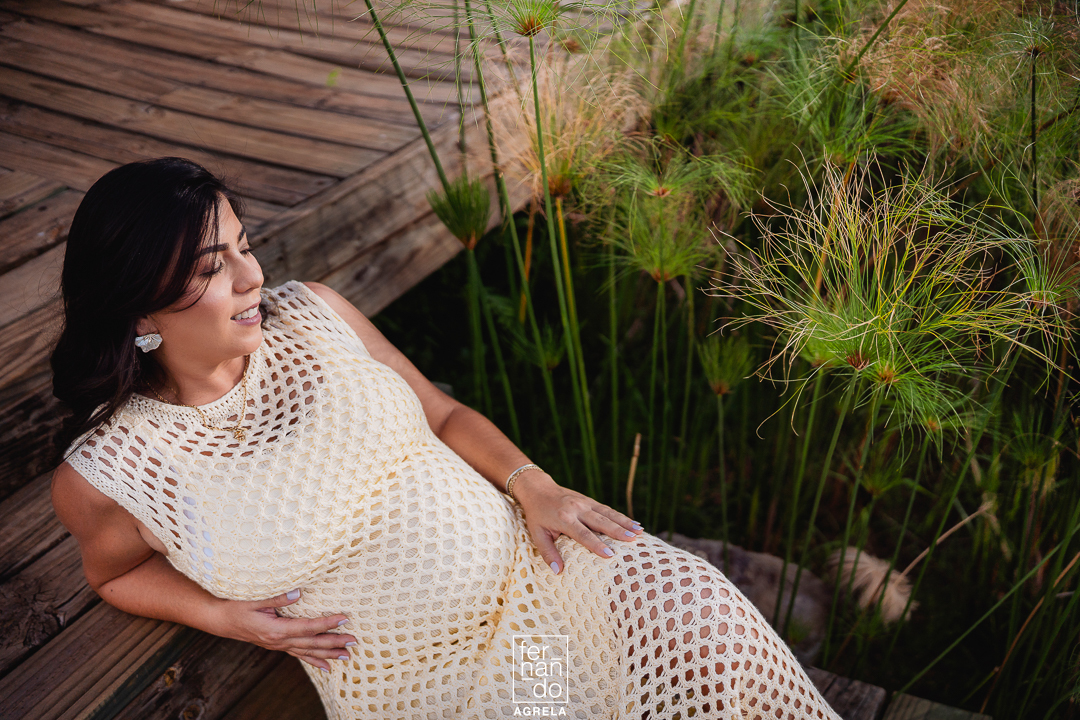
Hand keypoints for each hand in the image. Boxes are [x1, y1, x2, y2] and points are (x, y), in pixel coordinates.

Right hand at [213, 588, 355, 671]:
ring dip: (328, 654)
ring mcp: (277, 645)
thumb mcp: (255, 599)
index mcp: (276, 629)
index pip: (307, 627)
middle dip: (334, 643)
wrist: (219, 620)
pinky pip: (298, 655)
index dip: (326, 624)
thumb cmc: (236, 606)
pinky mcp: (276, 645)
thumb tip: (299, 592)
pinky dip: (314, 660)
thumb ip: (278, 598)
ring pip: (307, 652)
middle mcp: (278, 641)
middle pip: (311, 643)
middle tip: (354, 641)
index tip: (344, 618)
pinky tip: (326, 666)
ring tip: (347, 656)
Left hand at [513, 470, 643, 574]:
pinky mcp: (589, 500)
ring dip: (624, 522)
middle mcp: (576, 509)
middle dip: (618, 531)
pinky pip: (607, 509)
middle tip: (633, 540)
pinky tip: (634, 523)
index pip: (583, 534)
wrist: (538, 489)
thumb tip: (558, 572)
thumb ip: (548, 553)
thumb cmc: (537, 516)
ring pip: (608, 513)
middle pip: (600, 521)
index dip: (596, 544)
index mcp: (564, 519)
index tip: (610, 554)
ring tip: (640, 532)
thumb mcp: (537, 534)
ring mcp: (584, 503)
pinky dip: (621, 516)